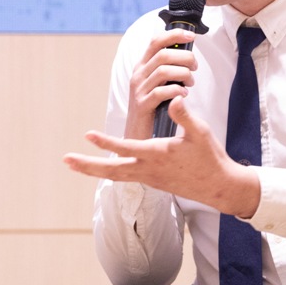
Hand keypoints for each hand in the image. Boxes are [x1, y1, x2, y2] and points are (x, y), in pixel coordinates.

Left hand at [64, 95, 260, 217]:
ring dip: (94, 170)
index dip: (106, 141)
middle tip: (66, 159)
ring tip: (75, 164)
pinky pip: (124, 178)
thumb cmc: (209, 157)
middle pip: (111, 170)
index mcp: (157, 155)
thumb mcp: (200, 132)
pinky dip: (110, 172)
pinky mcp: (152, 182)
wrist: (218, 186)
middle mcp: (148, 170)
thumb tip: (175, 98)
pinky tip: (102, 168)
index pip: (126, 148)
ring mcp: (148, 178)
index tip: (88, 134)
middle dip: (87, 165)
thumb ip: (185, 116)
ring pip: (115, 175)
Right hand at [123, 29, 197, 139]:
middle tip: (195, 67)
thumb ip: (169, 69)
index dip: (174, 35)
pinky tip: (184, 94)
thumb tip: (188, 56)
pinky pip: (161, 92)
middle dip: (184, 57)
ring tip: (190, 82)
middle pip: (163, 54)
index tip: (192, 36)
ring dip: (183, 74)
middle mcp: (138, 75)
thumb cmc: (154, 108)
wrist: (138, 135)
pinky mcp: (142, 105)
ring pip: (163, 71)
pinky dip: (176, 91)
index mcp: (142, 67)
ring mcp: (138, 90)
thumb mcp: (159, 84)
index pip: (155, 41)